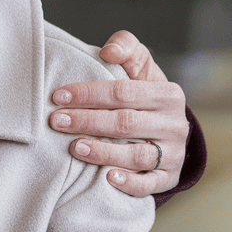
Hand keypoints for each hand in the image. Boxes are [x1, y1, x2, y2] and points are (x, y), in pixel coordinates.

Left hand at [48, 30, 187, 196]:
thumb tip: (108, 51)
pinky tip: (106, 178)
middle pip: (125, 123)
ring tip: (75, 147)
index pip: (123, 92)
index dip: (88, 94)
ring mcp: (173, 153)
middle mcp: (174, 125)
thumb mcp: (139, 64)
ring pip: (136, 155)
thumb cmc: (141, 89)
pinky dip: (129, 182)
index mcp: (167, 94)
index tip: (58, 96)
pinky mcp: (168, 177)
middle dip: (87, 122)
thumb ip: (126, 47)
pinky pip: (149, 183)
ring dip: (103, 152)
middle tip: (57, 121)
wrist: (165, 124)